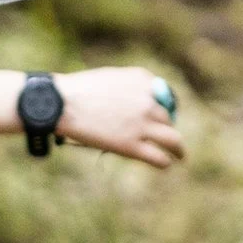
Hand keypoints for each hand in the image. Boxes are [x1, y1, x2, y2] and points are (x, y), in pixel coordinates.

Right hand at [53, 66, 185, 166]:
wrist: (62, 104)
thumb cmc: (79, 90)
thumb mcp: (111, 78)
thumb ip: (129, 87)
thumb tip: (139, 103)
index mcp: (142, 80)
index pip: (165, 96)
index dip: (166, 108)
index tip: (164, 118)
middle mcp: (148, 101)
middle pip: (168, 118)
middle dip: (166, 128)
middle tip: (166, 137)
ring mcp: (142, 125)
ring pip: (172, 139)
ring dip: (178, 148)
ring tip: (180, 155)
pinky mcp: (132, 145)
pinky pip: (159, 157)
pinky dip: (165, 162)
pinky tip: (166, 164)